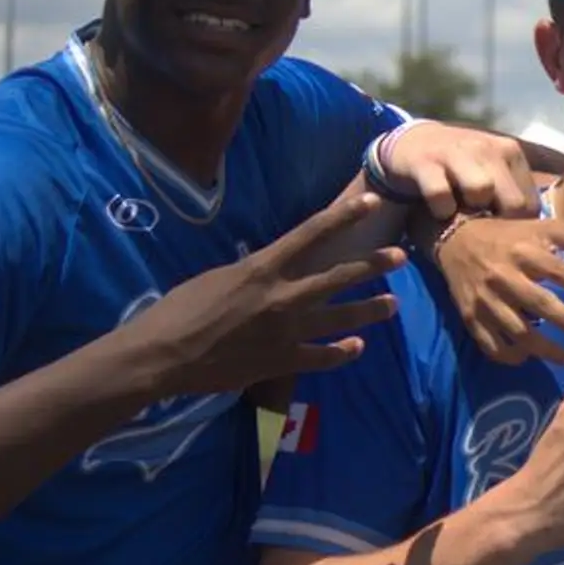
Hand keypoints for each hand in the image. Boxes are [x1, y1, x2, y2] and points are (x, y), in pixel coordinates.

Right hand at [137, 193, 405, 396]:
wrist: (163, 356)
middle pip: (340, 276)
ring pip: (342, 318)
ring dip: (370, 310)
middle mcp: (283, 296)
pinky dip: (342, 352)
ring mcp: (287, 331)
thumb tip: (272, 267)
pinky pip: (323, 356)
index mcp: (263, 268)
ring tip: (393, 305)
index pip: (313, 234)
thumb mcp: (219, 277)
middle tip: (401, 256)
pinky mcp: (282, 362)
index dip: (345, 216)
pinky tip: (357, 348)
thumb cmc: (179, 310)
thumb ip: (254, 273)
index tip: (372, 202)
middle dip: (374, 265)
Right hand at [378, 122, 539, 219]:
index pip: (531, 203)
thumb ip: (512, 193)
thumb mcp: (491, 171)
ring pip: (481, 190)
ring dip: (470, 213)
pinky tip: (439, 212)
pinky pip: (440, 194)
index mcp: (510, 152)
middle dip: (500, 225)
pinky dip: (441, 210)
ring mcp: (456, 152)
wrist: (410, 142)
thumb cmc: (459, 167)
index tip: (504, 235)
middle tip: (483, 234)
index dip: (520, 228)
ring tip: (461, 217)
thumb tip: (534, 232)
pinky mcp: (425, 162)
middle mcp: (487, 148)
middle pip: (513, 201)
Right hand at [434, 212, 563, 364]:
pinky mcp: (471, 317)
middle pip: (539, 304)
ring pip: (517, 330)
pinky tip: (529, 358)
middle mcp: (504, 277)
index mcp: (524, 252)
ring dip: (545, 349)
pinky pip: (491, 344)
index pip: (558, 270)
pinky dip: (510, 355)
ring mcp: (486, 300)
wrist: (456, 241)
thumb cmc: (508, 236)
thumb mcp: (541, 229)